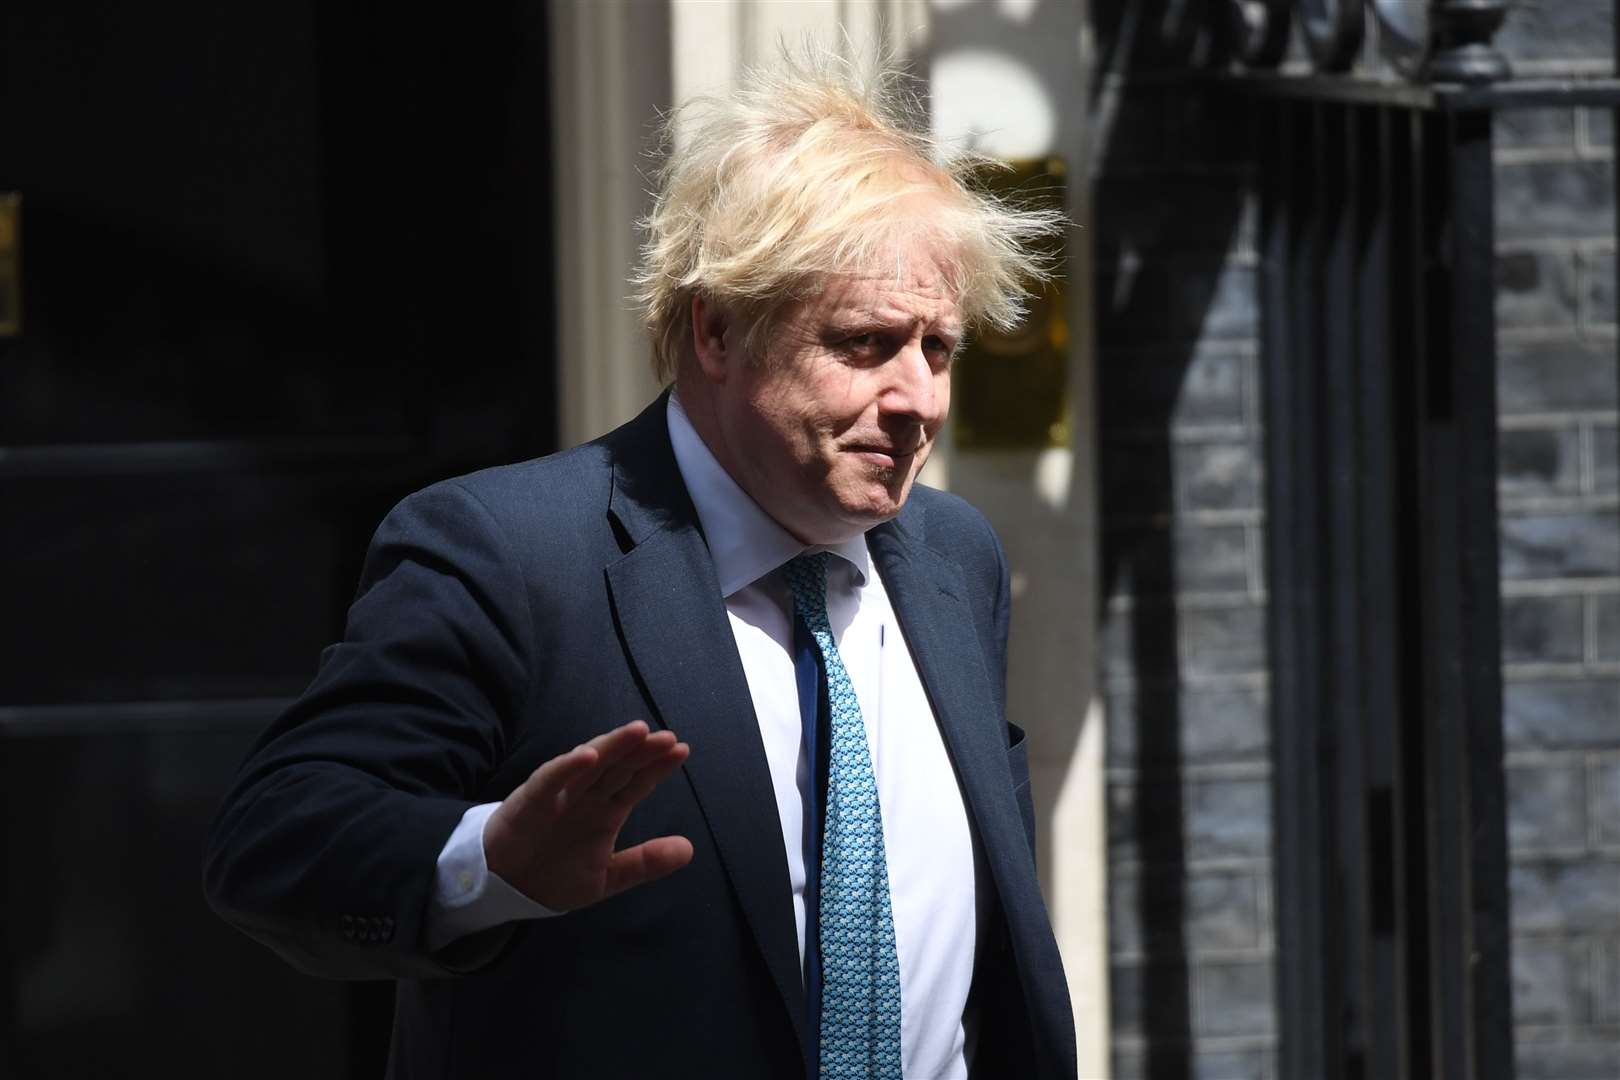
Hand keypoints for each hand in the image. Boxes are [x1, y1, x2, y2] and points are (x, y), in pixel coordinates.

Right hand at [483, 721, 692, 911]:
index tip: (682, 750)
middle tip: (666, 738)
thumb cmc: (555, 874)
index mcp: (606, 810)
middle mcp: (586, 797)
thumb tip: (689, 849)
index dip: (657, 767)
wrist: (506, 889)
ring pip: (589, 765)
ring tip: (636, 732)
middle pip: (618, 767)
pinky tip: (587, 755)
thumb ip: (644, 862)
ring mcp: (560, 795)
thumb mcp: (607, 876)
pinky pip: (550, 780)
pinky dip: (567, 766)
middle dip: (641, 751)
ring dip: (611, 747)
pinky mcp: (532, 801)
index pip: (637, 783)